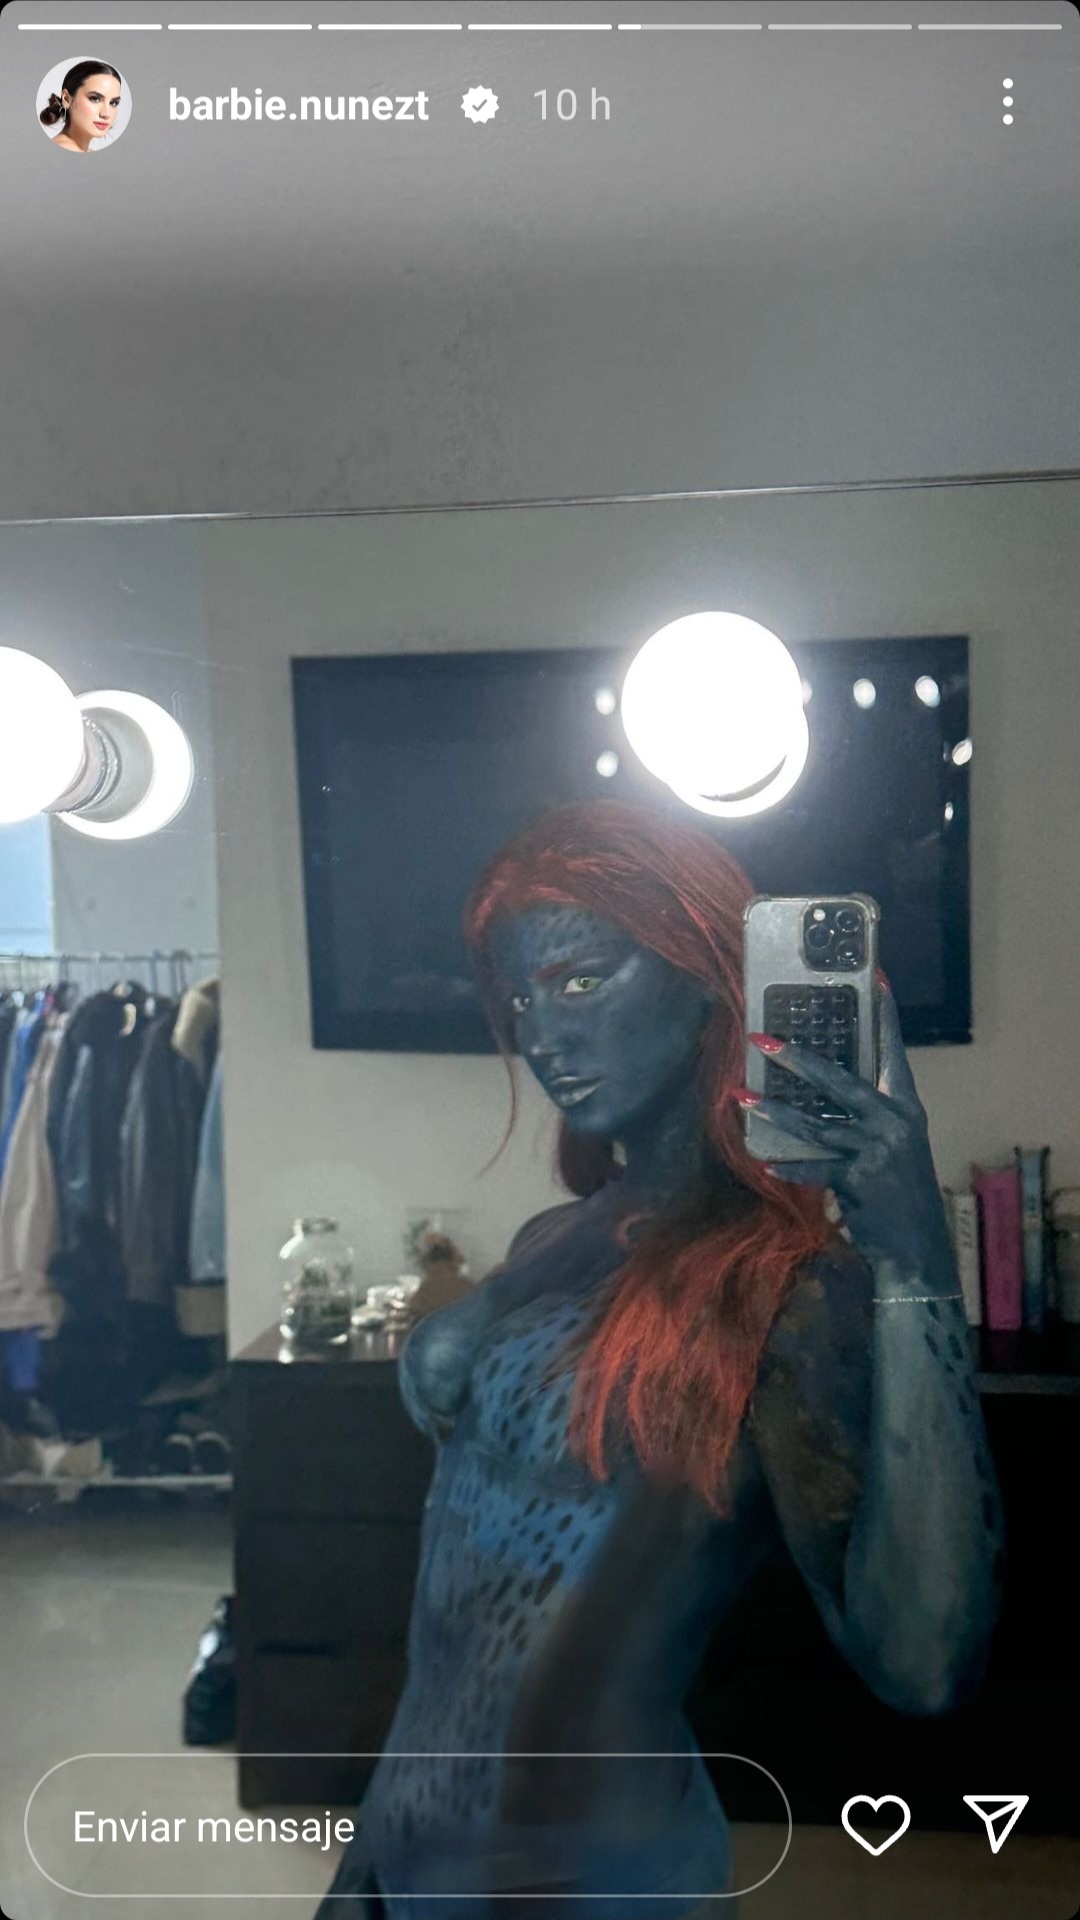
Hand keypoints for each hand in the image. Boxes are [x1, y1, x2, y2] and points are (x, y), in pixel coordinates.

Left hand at [741, 977, 955, 1279]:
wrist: (918, 1245)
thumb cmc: (901, 1189)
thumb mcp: (896, 1142)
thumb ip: (870, 1114)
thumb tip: (828, 1084)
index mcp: (905, 1106)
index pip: (893, 1051)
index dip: (884, 1016)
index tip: (878, 980)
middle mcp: (893, 1122)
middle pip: (840, 1081)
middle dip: (798, 1058)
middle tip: (761, 1038)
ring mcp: (876, 1151)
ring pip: (817, 1123)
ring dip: (775, 1110)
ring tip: (741, 1095)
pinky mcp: (859, 1181)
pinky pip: (814, 1170)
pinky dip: (788, 1167)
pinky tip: (763, 1162)